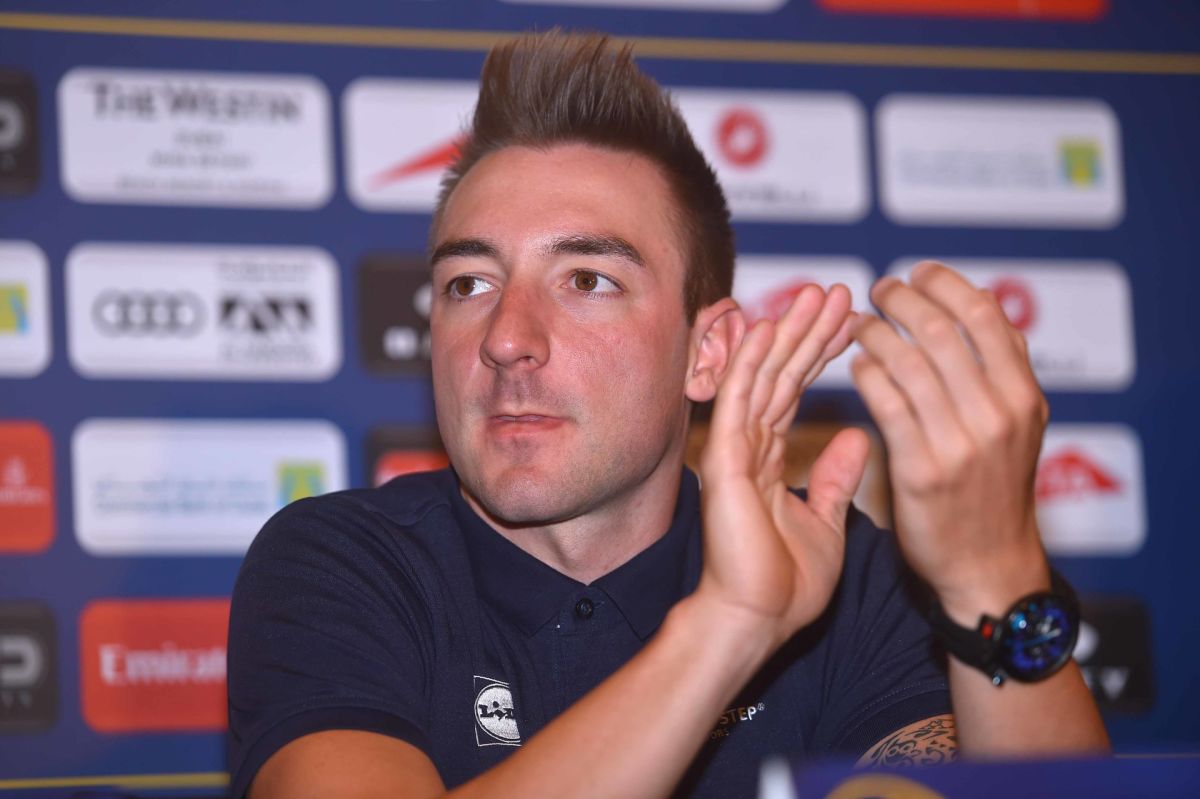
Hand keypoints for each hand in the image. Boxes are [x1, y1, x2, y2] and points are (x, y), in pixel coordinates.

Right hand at [695, 284, 869, 645]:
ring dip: (786, 334)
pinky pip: (738, 401)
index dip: (821, 353)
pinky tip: (765, 327)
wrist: (757, 618)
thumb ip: (834, 478)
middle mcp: (749, 448)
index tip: (849, 320)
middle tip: (836, 291)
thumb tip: (855, 439)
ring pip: (762, 378)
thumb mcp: (827, 522)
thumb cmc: (785, 584)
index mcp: (770, 460)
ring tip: (814, 295)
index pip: (796, 391)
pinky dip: (750, 362)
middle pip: (781, 375)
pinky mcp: (724, 460)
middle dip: (808, 332)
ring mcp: (734, 451)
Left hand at [851, 262, 1050, 624]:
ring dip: (876, 332)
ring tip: (858, 323)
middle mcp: (997, 414)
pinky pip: (886, 403)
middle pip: (941, 330)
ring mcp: (960, 442)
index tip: (919, 272)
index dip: (946, 284)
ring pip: (908, 362)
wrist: (987, 565)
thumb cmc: (995, 488)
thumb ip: (1003, 367)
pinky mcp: (921, 470)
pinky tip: (857, 365)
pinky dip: (868, 373)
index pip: (984, 315)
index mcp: (1023, 395)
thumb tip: (981, 301)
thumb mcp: (1019, 424)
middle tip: (878, 289)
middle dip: (902, 299)